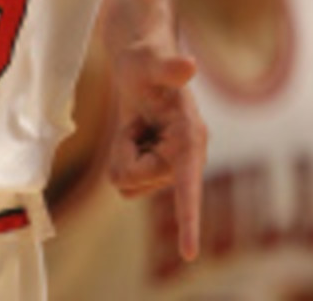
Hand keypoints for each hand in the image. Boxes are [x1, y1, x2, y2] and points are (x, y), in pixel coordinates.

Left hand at [107, 43, 206, 261]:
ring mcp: (170, 167)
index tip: (189, 254)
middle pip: (136, 179)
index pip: (189, 185)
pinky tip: (135, 135)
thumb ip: (169, 66)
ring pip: (128, 183)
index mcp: (191, 138)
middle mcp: (186, 159)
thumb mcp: (151, 60)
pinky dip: (120, 156)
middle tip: (135, 120)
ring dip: (122, 153)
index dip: (188, 220)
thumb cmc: (147, 57)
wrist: (140, 63)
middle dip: (124, 151)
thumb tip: (190, 64)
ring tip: (136, 125)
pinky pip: (124, 181)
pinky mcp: (156, 170)